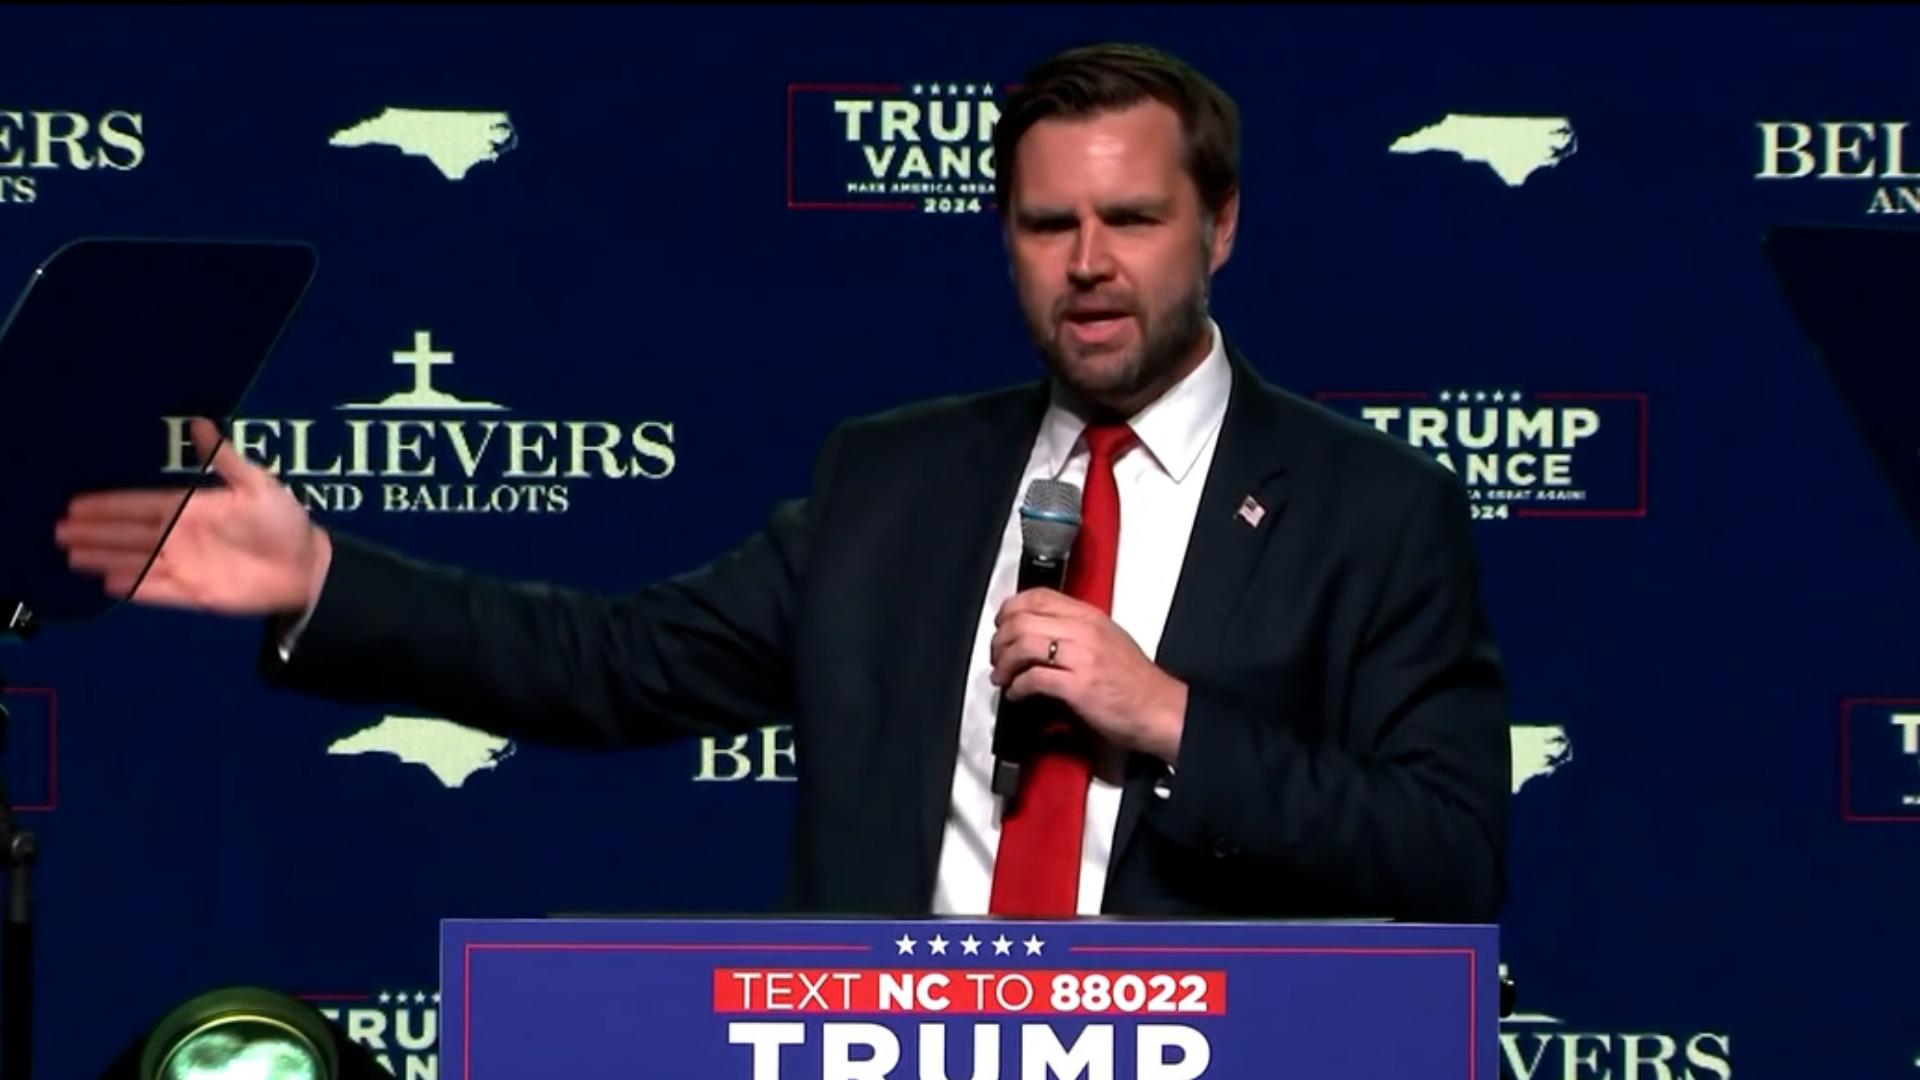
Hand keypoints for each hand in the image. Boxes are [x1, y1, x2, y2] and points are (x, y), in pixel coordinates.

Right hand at [53, 417, 331, 615]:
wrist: (308, 566)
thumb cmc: (285, 522)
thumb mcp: (258, 484)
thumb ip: (224, 459)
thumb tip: (201, 423)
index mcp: (192, 509)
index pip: (140, 505)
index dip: (109, 505)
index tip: (76, 504)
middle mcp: (182, 537)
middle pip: (129, 534)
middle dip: (95, 532)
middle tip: (59, 530)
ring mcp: (186, 566)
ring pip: (136, 561)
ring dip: (105, 558)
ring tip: (72, 555)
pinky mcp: (196, 593)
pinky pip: (158, 590)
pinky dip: (135, 587)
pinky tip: (108, 584)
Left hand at [989, 589, 1186, 763]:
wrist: (1162, 709)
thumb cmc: (1137, 683)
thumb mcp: (1109, 640)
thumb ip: (1075, 631)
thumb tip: (1039, 634)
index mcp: (1090, 616)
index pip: (1038, 596)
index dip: (1010, 608)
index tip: (1001, 624)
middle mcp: (1084, 631)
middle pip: (1023, 619)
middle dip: (1000, 640)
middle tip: (997, 656)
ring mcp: (1081, 657)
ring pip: (1023, 645)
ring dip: (1004, 663)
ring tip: (1003, 676)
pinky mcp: (1078, 686)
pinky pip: (1033, 678)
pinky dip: (1017, 687)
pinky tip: (1017, 693)